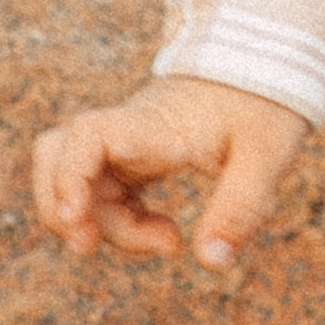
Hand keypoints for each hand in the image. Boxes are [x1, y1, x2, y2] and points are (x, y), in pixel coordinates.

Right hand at [31, 75, 309, 273]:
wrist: (265, 63)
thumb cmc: (265, 102)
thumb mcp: (266, 154)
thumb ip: (239, 207)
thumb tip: (210, 261)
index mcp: (156, 123)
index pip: (88, 135)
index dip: (68, 177)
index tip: (77, 220)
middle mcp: (130, 129)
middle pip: (58, 157)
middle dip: (62, 208)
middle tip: (93, 248)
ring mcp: (128, 142)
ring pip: (78, 181)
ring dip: (102, 223)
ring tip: (165, 243)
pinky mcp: (137, 157)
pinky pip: (105, 191)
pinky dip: (121, 221)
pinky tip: (165, 233)